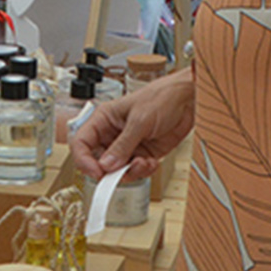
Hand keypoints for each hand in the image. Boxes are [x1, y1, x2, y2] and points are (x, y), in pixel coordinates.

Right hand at [70, 71, 194, 180]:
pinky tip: (152, 162)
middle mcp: (113, 134)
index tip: (96, 172)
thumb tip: (106, 165)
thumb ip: (123, 144)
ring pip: (118, 170)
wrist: (188, 101)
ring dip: (131, 172)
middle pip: (98, 161)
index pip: (82, 143)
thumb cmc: (163, 97)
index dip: (84, 160)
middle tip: (122, 172)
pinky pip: (136, 171)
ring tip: (143, 162)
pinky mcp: (142, 154)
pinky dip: (143, 171)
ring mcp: (128, 146)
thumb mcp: (140, 120)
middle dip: (111, 171)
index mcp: (104, 119)